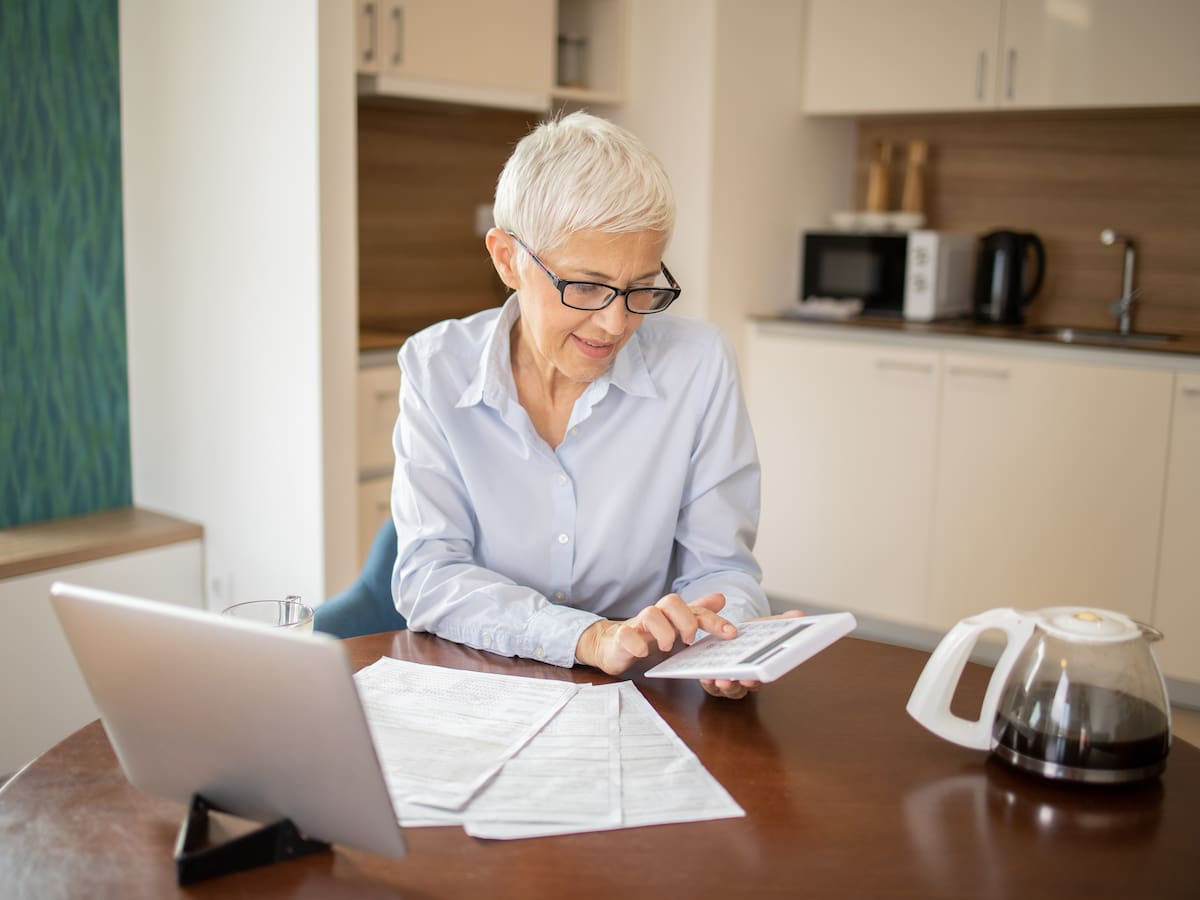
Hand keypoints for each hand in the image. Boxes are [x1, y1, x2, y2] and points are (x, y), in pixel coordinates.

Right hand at [575, 592, 733, 675]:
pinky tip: (644, 654)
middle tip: (689, 640)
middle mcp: (655, 615)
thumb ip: (697, 613)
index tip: (731, 633)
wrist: (611, 643)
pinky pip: (626, 634)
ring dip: (663, 632)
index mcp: (671, 614)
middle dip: (686, 620)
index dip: (714, 619)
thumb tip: (721, 598)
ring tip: (667, 648)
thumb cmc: (647, 635)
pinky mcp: (620, 637)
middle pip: (671, 601)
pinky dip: (636, 644)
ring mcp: (636, 625)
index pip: (695, 610)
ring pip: (649, 613)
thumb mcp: (675, 626)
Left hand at [699, 609, 806, 699]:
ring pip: (727, 690)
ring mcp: (727, 682)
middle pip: (744, 688)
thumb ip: (778, 622)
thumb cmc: (745, 635)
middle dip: (742, 685)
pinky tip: (705, 676)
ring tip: (720, 679)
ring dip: (725, 686)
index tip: (753, 676)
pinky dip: (708, 682)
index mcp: (757, 668)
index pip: (760, 677)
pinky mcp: (711, 681)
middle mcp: (743, 679)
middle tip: (740, 679)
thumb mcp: (761, 626)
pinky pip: (710, 687)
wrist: (724, 635)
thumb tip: (799, 614)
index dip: (758, 678)